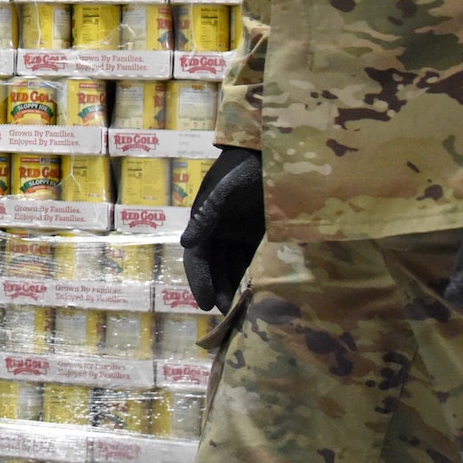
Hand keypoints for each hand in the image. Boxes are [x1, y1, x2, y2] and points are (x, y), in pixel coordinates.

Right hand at [181, 145, 264, 311]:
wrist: (277, 150)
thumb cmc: (248, 165)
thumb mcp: (228, 188)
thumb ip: (209, 213)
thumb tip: (185, 242)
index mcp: (207, 219)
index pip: (197, 256)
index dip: (199, 279)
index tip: (206, 304)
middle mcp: (221, 229)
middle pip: (215, 266)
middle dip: (218, 288)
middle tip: (228, 312)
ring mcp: (241, 231)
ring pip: (234, 265)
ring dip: (235, 285)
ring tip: (243, 308)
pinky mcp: (261, 233)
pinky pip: (254, 259)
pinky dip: (254, 275)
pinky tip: (262, 291)